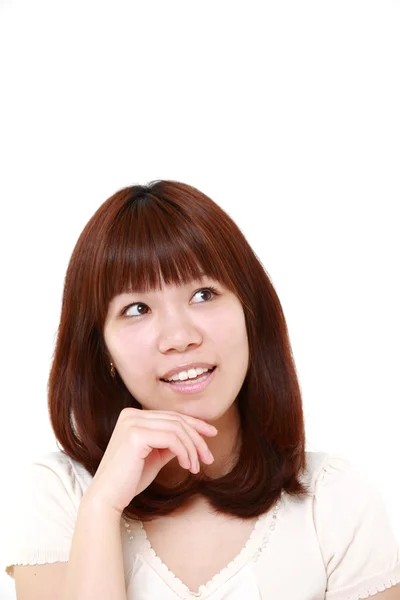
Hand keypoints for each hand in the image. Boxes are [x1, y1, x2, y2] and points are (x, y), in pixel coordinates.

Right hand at [85, 407, 217, 515]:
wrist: (107, 498)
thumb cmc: (129, 480)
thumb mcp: (155, 457)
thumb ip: (170, 444)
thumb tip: (193, 437)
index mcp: (133, 416)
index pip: (171, 416)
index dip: (195, 424)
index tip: (212, 434)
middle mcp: (130, 414)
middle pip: (176, 420)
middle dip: (197, 438)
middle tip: (209, 457)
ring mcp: (132, 422)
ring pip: (177, 429)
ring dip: (192, 448)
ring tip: (196, 467)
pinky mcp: (136, 434)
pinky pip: (171, 438)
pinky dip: (184, 451)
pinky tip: (187, 465)